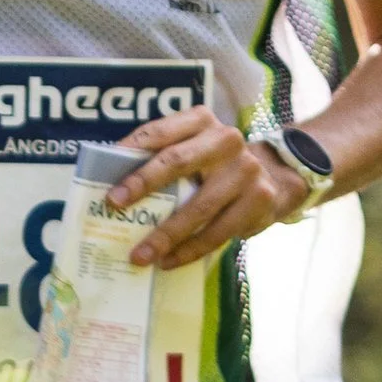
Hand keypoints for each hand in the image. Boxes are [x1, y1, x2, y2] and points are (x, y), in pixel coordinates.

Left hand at [102, 105, 303, 269]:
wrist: (274, 176)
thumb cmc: (216, 164)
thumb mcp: (194, 147)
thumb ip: (161, 155)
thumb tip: (110, 179)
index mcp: (201, 120)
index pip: (160, 132)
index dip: (130, 150)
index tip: (106, 172)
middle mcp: (226, 140)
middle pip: (177, 161)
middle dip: (142, 184)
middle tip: (114, 205)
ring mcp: (245, 170)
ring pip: (197, 207)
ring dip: (164, 234)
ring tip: (139, 254)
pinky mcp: (258, 200)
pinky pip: (216, 233)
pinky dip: (188, 250)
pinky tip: (168, 261)